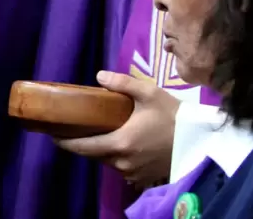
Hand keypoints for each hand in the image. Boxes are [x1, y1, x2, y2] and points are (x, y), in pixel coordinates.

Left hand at [54, 71, 179, 188]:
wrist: (200, 141)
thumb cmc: (173, 116)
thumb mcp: (148, 93)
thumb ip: (122, 83)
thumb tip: (99, 75)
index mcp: (119, 143)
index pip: (82, 147)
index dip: (64, 142)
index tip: (51, 134)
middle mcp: (122, 162)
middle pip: (92, 155)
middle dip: (79, 144)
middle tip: (68, 129)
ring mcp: (132, 172)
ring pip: (105, 161)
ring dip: (97, 149)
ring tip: (90, 133)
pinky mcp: (142, 176)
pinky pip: (120, 166)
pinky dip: (113, 155)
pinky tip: (113, 142)